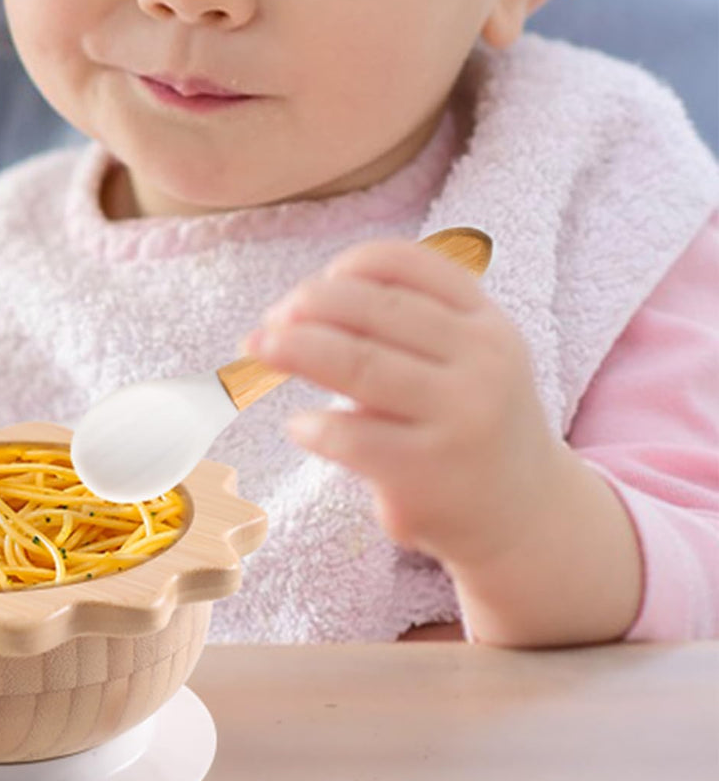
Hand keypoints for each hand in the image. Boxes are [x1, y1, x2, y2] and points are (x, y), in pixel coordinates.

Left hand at [244, 239, 562, 572]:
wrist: (523, 517)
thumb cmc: (466, 419)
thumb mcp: (465, 355)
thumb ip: (404, 319)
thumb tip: (290, 309)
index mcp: (486, 321)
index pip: (408, 264)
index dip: (348, 266)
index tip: (313, 285)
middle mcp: (482, 362)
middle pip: (373, 310)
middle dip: (306, 306)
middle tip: (266, 323)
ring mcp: (460, 417)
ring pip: (359, 364)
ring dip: (294, 350)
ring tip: (256, 350)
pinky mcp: (428, 472)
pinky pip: (351, 436)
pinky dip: (313, 426)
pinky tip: (300, 427)